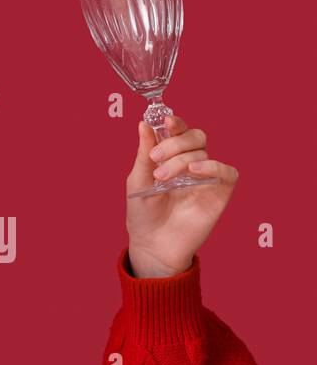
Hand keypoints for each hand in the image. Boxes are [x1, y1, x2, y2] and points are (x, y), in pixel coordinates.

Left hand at [125, 116, 237, 278]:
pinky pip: (227, 171)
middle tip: (156, 158)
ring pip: (203, 152)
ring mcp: (205, 177)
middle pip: (195, 136)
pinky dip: (213, 166)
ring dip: (181, 160)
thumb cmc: (143, 212)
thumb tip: (143, 123)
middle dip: (175, 142)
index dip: (175, 122)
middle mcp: (190, 163)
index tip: (164, 120)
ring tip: (162, 178)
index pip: (178, 130)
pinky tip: (194, 171)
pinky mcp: (219, 192)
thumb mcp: (137, 179)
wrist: (152, 244)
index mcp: (170, 156)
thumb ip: (144, 152)